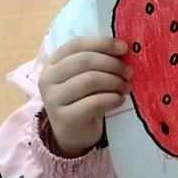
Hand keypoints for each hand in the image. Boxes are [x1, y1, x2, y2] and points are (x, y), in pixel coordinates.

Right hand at [38, 36, 131, 156]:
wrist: (73, 133)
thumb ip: (96, 61)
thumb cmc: (83, 98)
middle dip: (112, 64)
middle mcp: (48, 78)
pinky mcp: (64, 118)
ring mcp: (53, 99)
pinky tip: (119, 100)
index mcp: (53, 63)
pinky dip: (111, 99)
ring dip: (114, 81)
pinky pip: (93, 103)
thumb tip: (122, 48)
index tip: (124, 48)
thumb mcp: (84, 76)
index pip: (77, 44)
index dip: (102, 43)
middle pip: (84, 61)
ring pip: (89, 80)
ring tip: (126, 87)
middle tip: (129, 71)